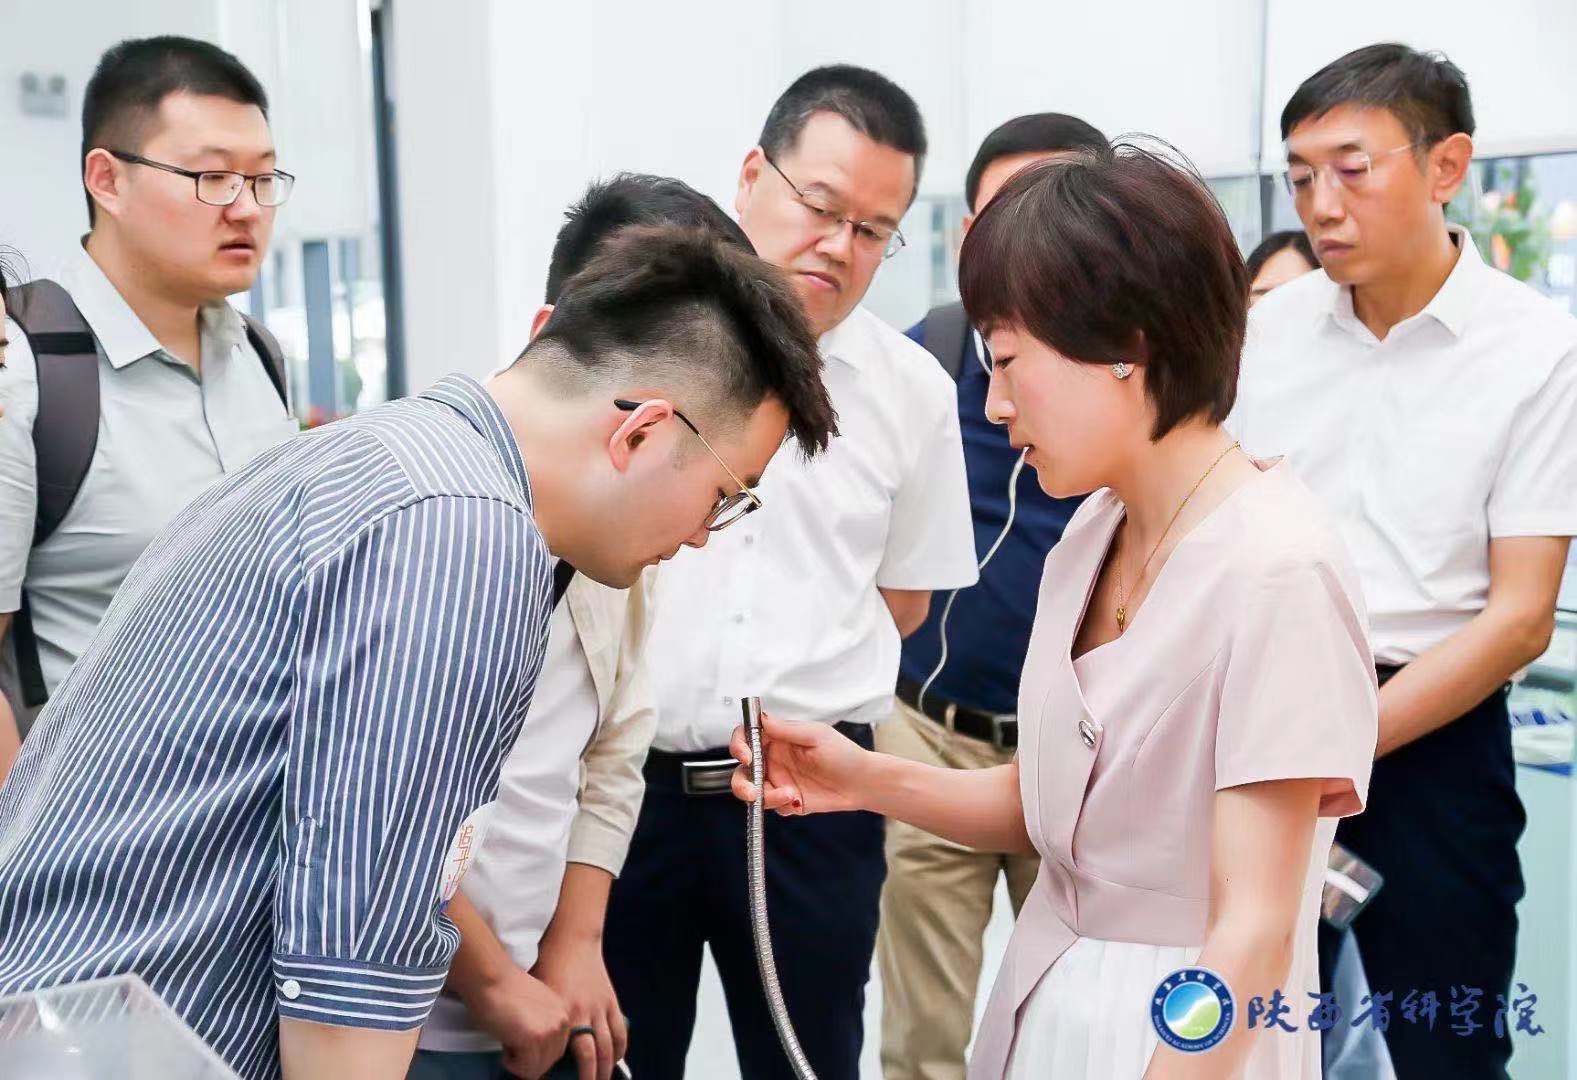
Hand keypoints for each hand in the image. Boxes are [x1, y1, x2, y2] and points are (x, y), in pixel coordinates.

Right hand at [472, 964, 570, 1078]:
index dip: (534, 1052)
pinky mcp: (535, 1038)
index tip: (519, 1043)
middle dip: (527, 1058)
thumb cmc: (502, 991)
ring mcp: (550, 1031)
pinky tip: (504, 1042)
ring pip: (536, 1069)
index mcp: (563, 1013)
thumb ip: (542, 1027)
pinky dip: (511, 1063)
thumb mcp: (534, 1009)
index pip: (555, 1051)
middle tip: (510, 1039)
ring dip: (518, 1061)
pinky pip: (525, 1070)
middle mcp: (562, 1022)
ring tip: (507, 1038)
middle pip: (548, 1062)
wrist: (491, 976)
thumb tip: (537, 1053)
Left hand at [531, 931, 625, 1079]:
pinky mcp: (610, 1000)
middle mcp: (583, 1012)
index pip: (564, 1052)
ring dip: (607, 1067)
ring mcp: (600, 1007)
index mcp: (561, 1012)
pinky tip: (616, 1058)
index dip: (560, 1069)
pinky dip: (620, 1047)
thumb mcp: (536, 993)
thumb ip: (537, 1019)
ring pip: (609, 1046)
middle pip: (592, 1055)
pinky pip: (619, 1030)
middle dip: (590, 1077)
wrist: (571, 941)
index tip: (552, 1078)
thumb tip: (527, 1046)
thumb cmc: (546, 966)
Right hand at [729, 711, 869, 814]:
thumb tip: (761, 718)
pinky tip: (799, 800)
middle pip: (743, 771)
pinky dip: (781, 805)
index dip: (739, 745)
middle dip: (741, 784)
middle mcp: (774, 760)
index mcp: (778, 739)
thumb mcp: (816, 736)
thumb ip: (787, 729)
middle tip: (752, 792)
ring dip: (766, 797)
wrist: (861, 783)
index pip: (747, 737)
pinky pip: (772, 806)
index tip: (746, 757)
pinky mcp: (786, 800)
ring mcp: (779, 781)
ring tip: (789, 795)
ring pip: (754, 792)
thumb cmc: (843, 754)